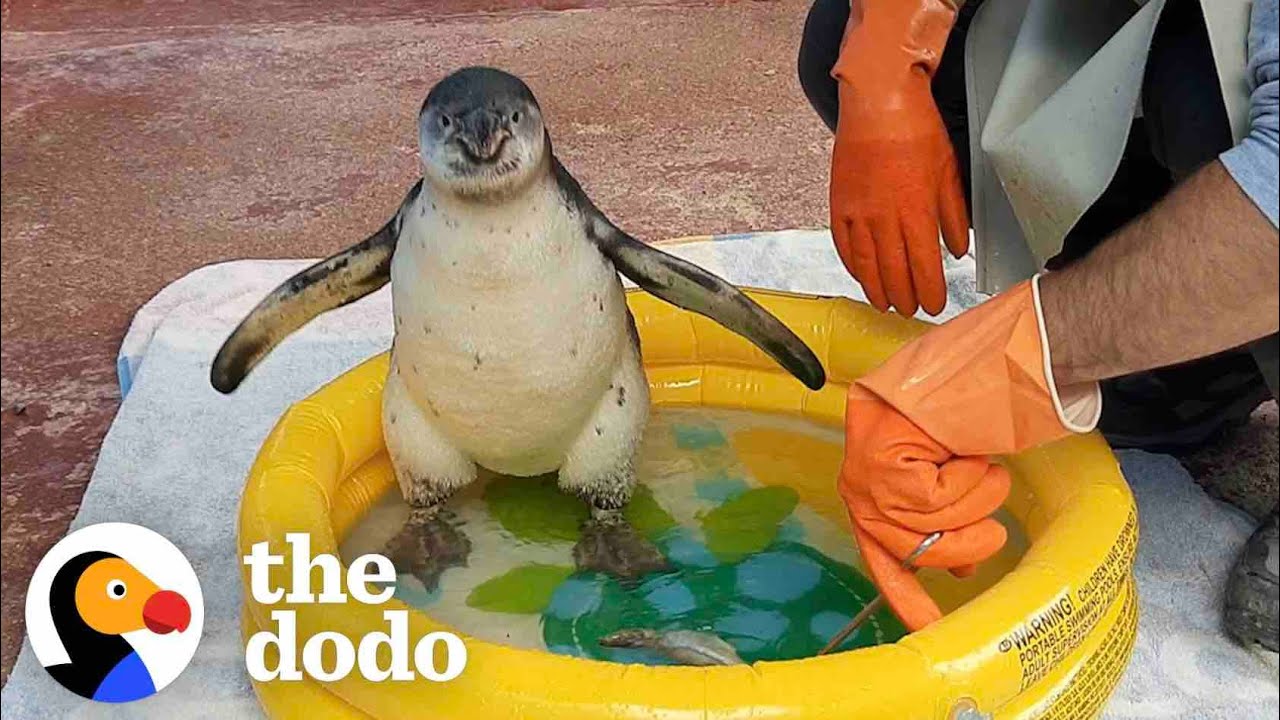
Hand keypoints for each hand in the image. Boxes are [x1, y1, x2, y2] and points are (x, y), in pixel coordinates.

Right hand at [828, 0, 968, 316]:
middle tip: (910, 311)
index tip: (935, 305)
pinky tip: (861, 276)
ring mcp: (859, 214)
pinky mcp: (839, 205)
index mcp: (918, 213)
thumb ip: (953, 215)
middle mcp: (886, 220)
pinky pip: (844, 245)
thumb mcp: (949, 172)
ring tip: (884, 304)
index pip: (925, 268)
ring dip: (876, 290)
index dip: (930, 292)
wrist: (878, 104)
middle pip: (894, 274)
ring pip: (867, 266)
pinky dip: (853, 266)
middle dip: (904, 298)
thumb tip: (955, 250)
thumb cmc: (919, 133)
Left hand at [839, 278, 1101, 629]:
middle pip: (909, 552)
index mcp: (874, 477)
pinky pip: (936, 502)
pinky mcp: (881, 455)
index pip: (880, 553)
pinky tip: (969, 449)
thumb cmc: (985, 402)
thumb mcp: (961, 469)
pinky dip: (969, 482)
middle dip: (966, 538)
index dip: (907, 594)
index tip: (928, 630)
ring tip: (981, 461)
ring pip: (928, 529)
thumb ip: (945, 518)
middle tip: (990, 490)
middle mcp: (858, 473)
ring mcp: (863, 464)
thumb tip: (956, 570)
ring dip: (974, 502)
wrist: (1003, 351)